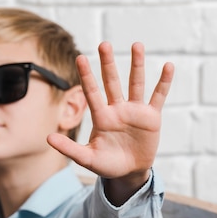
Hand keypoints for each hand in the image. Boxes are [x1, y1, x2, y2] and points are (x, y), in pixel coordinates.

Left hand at [47, 42, 173, 203]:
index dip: (86, 76)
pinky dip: (163, 82)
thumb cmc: (106, 165)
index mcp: (101, 117)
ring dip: (137, 65)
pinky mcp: (151, 117)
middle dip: (108, 64)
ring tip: (136, 45)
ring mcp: (135, 111)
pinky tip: (168, 66)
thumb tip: (48, 138)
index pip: (92, 92)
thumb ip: (69, 148)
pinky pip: (158, 96)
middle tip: (104, 44)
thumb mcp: (87, 158)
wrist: (129, 173)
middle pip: (112, 82)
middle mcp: (117, 109)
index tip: (80, 58)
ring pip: (136, 83)